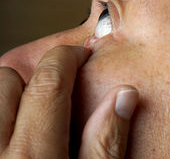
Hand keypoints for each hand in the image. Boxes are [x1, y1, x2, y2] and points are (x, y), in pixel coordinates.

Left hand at [0, 45, 138, 157]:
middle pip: (7, 82)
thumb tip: (123, 96)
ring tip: (35, 112)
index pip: (49, 81)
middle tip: (56, 90)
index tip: (78, 56)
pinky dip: (4, 116)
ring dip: (12, 96)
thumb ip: (106, 144)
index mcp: (33, 157)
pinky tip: (19, 132)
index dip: (67, 58)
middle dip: (34, 76)